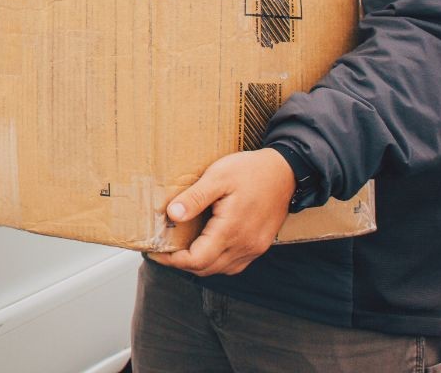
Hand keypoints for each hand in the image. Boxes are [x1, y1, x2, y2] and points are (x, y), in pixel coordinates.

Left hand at [148, 148, 294, 275]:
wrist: (285, 171)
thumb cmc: (250, 170)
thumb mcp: (217, 176)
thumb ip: (194, 198)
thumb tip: (172, 215)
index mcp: (231, 229)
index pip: (197, 259)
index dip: (173, 260)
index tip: (155, 251)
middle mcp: (245, 245)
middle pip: (206, 268)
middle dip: (181, 263)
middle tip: (163, 250)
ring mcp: (254, 248)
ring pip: (220, 269)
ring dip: (198, 264)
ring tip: (180, 249)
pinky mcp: (259, 245)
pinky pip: (234, 264)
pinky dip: (216, 261)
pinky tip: (205, 247)